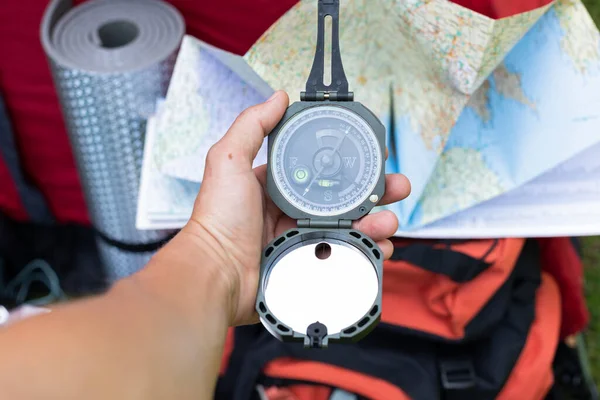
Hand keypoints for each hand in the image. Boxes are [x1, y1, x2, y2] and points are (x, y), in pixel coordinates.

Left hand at [182, 91, 410, 325]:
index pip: (322, 167)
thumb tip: (278, 97)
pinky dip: (366, 251)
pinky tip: (379, 247)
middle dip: (375, 191)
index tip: (373, 152)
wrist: (216, 274)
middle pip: (344, 196)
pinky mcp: (309, 262)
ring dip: (376, 221)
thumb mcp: (228, 161)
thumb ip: (251, 126)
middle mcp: (293, 210)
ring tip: (389, 221)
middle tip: (396, 187)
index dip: (349, 160)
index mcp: (278, 185)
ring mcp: (303, 237)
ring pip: (351, 226)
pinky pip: (345, 254)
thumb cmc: (218, 220)